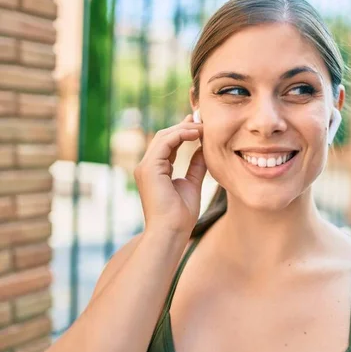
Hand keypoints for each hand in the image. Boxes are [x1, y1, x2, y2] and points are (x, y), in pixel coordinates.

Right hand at [134, 114, 205, 235]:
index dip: (183, 132)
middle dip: (184, 126)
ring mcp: (145, 167)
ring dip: (184, 129)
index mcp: (156, 171)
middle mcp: (147, 166)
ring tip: (203, 127)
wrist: (172, 231)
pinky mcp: (149, 168)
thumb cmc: (181, 215)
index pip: (168, 144)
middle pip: (165, 137)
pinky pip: (164, 142)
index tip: (200, 125)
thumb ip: (196, 165)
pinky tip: (196, 134)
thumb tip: (204, 149)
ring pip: (164, 136)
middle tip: (203, 119)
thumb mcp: (192, 183)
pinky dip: (180, 135)